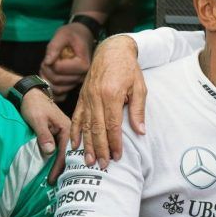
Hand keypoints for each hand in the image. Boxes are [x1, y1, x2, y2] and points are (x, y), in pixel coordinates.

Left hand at [19, 88, 70, 184]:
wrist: (32, 95)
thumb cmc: (35, 106)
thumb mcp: (38, 120)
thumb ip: (44, 136)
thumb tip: (50, 152)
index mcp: (68, 127)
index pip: (65, 152)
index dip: (59, 166)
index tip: (53, 179)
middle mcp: (71, 131)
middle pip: (69, 153)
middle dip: (64, 168)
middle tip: (57, 183)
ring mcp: (67, 132)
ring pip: (67, 152)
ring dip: (63, 164)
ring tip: (59, 177)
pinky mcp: (61, 133)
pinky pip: (63, 148)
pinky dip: (61, 158)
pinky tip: (58, 165)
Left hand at [40, 22, 94, 100]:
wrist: (83, 35)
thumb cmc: (73, 34)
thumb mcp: (62, 34)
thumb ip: (54, 47)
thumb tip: (47, 62)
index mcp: (83, 65)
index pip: (58, 69)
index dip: (49, 61)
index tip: (50, 54)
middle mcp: (83, 76)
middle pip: (56, 80)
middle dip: (47, 70)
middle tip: (48, 59)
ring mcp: (78, 82)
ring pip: (57, 88)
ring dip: (48, 77)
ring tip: (50, 65)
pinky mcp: (74, 84)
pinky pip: (62, 95)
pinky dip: (52, 90)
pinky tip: (49, 79)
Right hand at [70, 35, 145, 167]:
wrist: (112, 51)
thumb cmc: (128, 69)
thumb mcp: (139, 88)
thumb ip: (138, 110)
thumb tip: (140, 131)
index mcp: (112, 95)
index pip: (112, 125)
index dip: (114, 142)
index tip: (117, 156)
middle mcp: (96, 97)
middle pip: (97, 128)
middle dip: (99, 148)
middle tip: (102, 165)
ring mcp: (87, 97)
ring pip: (85, 125)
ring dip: (87, 145)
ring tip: (88, 160)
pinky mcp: (82, 96)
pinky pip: (77, 117)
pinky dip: (76, 131)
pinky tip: (75, 144)